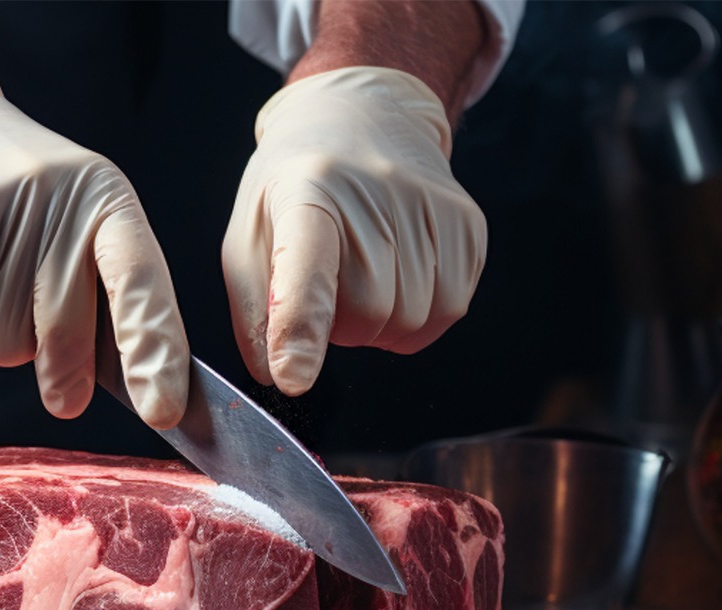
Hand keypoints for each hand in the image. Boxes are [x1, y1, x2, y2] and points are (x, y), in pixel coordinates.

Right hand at [0, 35, 189, 427]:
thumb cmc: (16, 185)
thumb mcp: (77, 211)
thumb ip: (107, 291)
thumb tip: (135, 391)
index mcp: (98, 194)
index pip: (136, 276)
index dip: (152, 345)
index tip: (162, 409)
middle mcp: (40, 204)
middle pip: (59, 334)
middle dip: (63, 371)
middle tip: (63, 389)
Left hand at [222, 67, 486, 394]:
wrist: (366, 119)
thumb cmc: (298, 188)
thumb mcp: (252, 235)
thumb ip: (256, 310)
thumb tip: (274, 373)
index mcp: (308, 190)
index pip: (308, 269)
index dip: (301, 328)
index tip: (294, 377)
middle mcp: (377, 190)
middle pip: (369, 313)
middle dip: (344, 324)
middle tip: (332, 284)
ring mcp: (432, 205)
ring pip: (411, 321)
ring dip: (381, 322)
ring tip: (365, 273)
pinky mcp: (469, 224)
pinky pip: (448, 311)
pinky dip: (418, 314)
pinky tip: (399, 273)